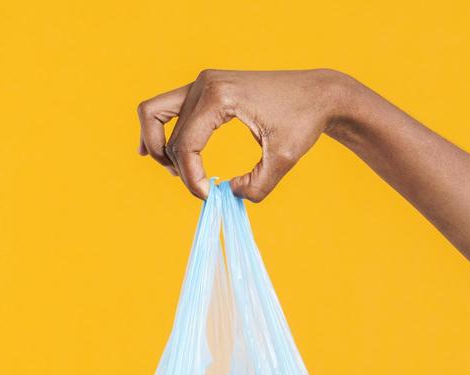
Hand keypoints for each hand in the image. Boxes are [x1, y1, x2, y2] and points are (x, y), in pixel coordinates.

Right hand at [136, 69, 352, 201]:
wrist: (317, 93)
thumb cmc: (303, 121)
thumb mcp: (284, 160)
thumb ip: (256, 186)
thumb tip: (228, 193)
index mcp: (219, 97)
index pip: (185, 146)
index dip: (191, 179)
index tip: (210, 197)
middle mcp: (204, 84)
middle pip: (169, 135)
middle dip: (178, 168)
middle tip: (198, 188)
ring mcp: (201, 82)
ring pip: (154, 114)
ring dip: (156, 145)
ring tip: (173, 171)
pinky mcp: (205, 87)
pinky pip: (165, 107)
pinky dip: (157, 128)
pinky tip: (152, 151)